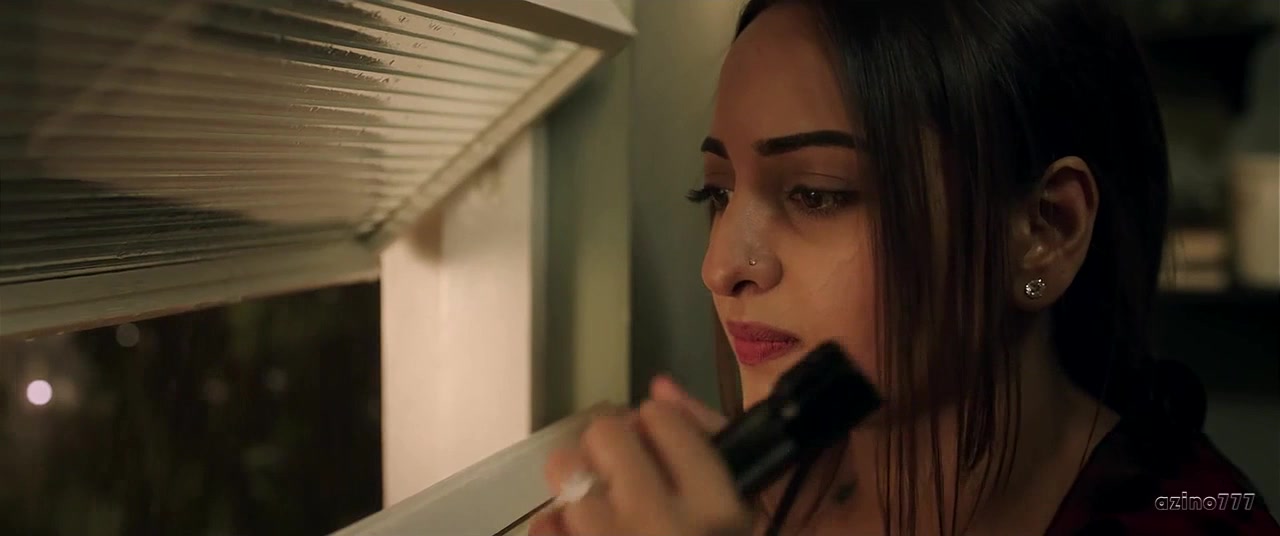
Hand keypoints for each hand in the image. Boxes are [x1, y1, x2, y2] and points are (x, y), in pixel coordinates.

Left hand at [529, 375, 746, 535]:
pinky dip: (553, 529)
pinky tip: (577, 535)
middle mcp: (663, 528)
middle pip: (605, 436)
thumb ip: (708, 443)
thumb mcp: (738, 513)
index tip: (658, 441)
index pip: (662, 419)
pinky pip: (545, 531)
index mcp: (717, 509)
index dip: (656, 425)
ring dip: (580, 489)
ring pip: (569, 481)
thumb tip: (662, 387)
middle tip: (619, 466)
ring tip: (601, 507)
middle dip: (608, 446)